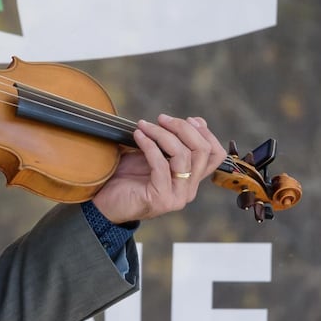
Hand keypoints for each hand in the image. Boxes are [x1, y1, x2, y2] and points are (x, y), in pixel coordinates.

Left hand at [91, 114, 226, 224]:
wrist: (104, 202)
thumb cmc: (127, 177)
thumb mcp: (155, 155)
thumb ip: (174, 143)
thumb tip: (195, 121)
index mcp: (191, 180)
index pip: (215, 154)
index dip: (205, 133)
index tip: (187, 119)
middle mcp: (188, 190)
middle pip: (202, 151)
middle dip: (183, 128)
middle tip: (162, 119)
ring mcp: (177, 196)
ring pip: (183, 155)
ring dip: (162, 134)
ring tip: (144, 126)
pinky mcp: (161, 198)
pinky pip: (161, 165)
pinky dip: (149, 145)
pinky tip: (138, 136)